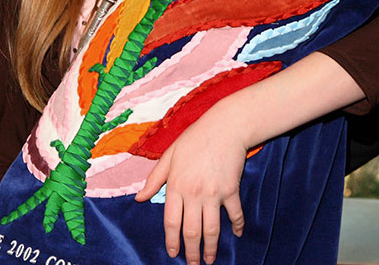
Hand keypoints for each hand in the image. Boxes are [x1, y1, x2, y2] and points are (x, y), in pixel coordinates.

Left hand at [134, 108, 247, 264]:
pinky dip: (237, 225)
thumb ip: (154, 179)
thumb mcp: (169, 156)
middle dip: (191, 252)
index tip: (173, 254)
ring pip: (212, 229)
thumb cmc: (195, 139)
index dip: (172, 241)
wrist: (225, 127)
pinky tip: (237, 234)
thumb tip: (140, 199)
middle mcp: (194, 193)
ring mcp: (214, 193)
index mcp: (176, 186)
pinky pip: (235, 213)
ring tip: (209, 260)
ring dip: (211, 248)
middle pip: (191, 231)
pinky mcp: (231, 190)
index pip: (171, 222)